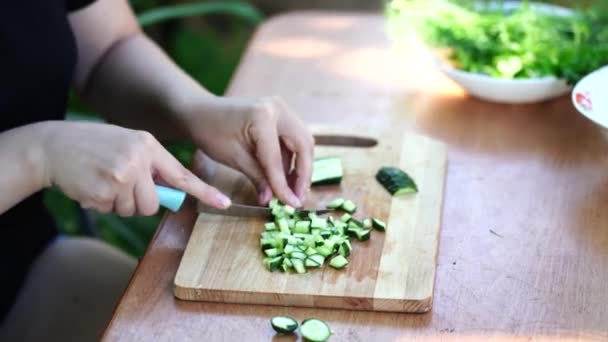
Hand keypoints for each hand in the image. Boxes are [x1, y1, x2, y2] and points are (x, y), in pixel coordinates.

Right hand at [39, 121, 229, 215]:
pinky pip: (112, 210)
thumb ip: (151, 166)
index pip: (181, 174)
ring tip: (103, 182)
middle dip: (138, 202)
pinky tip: (91, 185)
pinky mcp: (104, 190)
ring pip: (134, 209)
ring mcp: (122, 175)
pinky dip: (101, 203)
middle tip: (119, 185)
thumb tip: (171, 194)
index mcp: (148, 145)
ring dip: (118, 203)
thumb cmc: (94, 147)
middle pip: (154, 203)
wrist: (52, 145)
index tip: (225, 203)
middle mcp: (139, 159)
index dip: (204, 191)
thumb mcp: (128, 145)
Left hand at [186, 96, 313, 206]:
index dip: (284, 185)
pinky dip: (291, 158)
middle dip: (303, 174)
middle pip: (304, 145)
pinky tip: (285, 177)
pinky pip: (293, 139)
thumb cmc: (211, 133)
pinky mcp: (280, 115)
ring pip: (302, 142)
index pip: (278, 158)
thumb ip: (258, 178)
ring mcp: (281, 109)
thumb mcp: (234, 158)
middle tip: (298, 197)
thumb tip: (272, 200)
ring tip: (292, 190)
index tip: (292, 205)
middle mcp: (278, 108)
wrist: (200, 112)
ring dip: (300, 167)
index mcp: (263, 117)